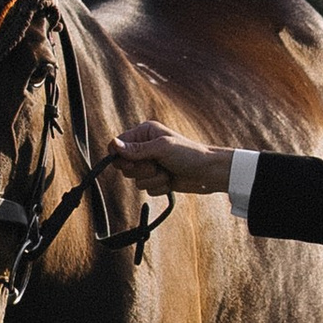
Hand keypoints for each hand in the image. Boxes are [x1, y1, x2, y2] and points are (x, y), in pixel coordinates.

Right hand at [100, 120, 233, 194]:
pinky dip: (159, 187)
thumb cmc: (189, 154)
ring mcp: (150, 164)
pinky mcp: (156, 179)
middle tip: (156, 165)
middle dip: (141, 169)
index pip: (117, 146)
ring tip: (167, 172)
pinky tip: (171, 180)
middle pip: (124, 165)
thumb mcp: (162, 148)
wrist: (208, 173)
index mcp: (144, 133)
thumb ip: (136, 149)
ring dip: (153, 179)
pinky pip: (147, 189)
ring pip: (135, 180)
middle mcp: (145, 148)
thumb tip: (113, 144)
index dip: (120, 157)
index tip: (132, 162)